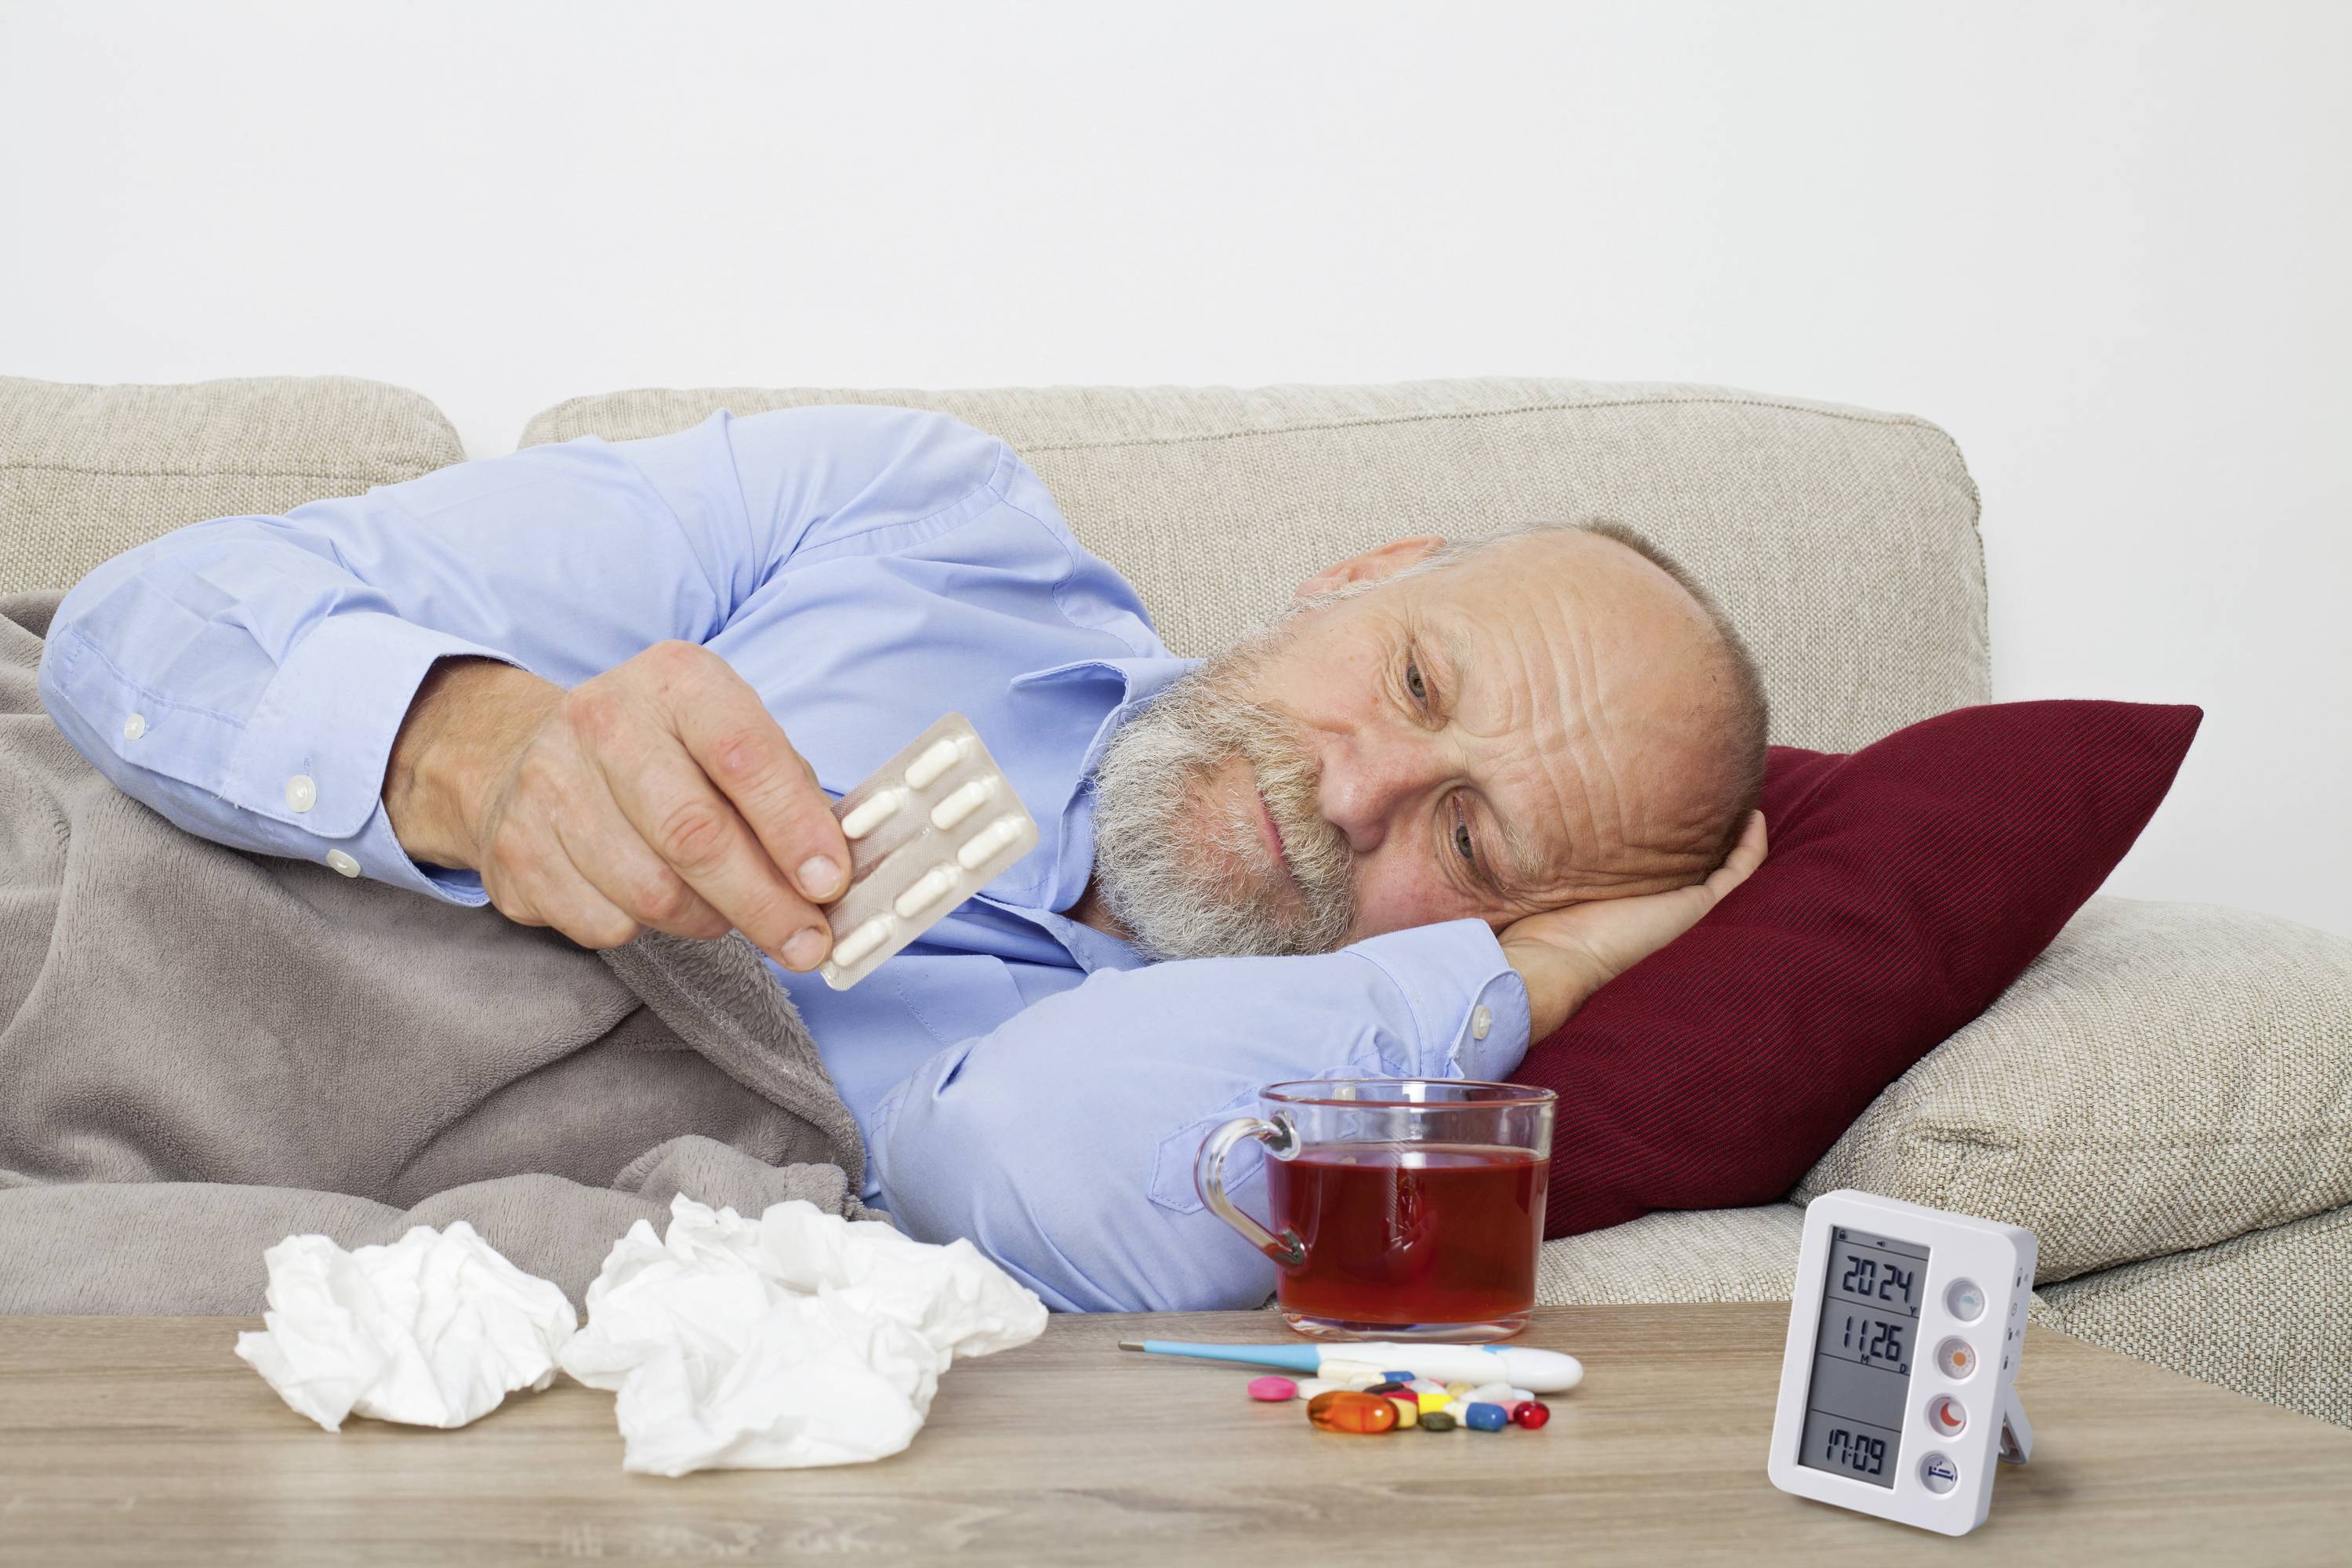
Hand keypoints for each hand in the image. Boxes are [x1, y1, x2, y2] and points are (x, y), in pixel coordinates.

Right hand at [383, 643, 850, 967]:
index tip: (830, 884)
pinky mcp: (517, 853)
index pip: (745, 756)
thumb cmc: (663, 753)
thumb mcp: (730, 735)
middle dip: (764, 903)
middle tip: (806, 942)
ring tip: (730, 911)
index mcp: (676, 681)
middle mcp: (603, 722)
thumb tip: (832, 876)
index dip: (794, 829)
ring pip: (651, 893)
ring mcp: (549, 787)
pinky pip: (604, 924)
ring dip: (710, 920)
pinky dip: (648, 931)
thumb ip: (786, 792)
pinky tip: (659, 902)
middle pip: (694, 835)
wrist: (527, 755)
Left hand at [1498, 810, 1768, 1038]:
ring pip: (1721, 866)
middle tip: (1713, 782)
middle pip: (1691, 861)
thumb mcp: (1540, 880)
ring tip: (1738, 790)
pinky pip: (1738, 872)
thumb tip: (1494, 815)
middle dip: (1704, 827)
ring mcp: (1681, 905)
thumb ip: (1538, 856)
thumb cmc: (1534, 928)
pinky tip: (1755, 814)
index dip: (1665, 830)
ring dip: (1732, 831)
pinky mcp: (1696, 906)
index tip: (1666, 789)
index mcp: (1625, 898)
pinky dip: (1751, 845)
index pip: (1655, 861)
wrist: (1550, 964)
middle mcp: (1657, 902)